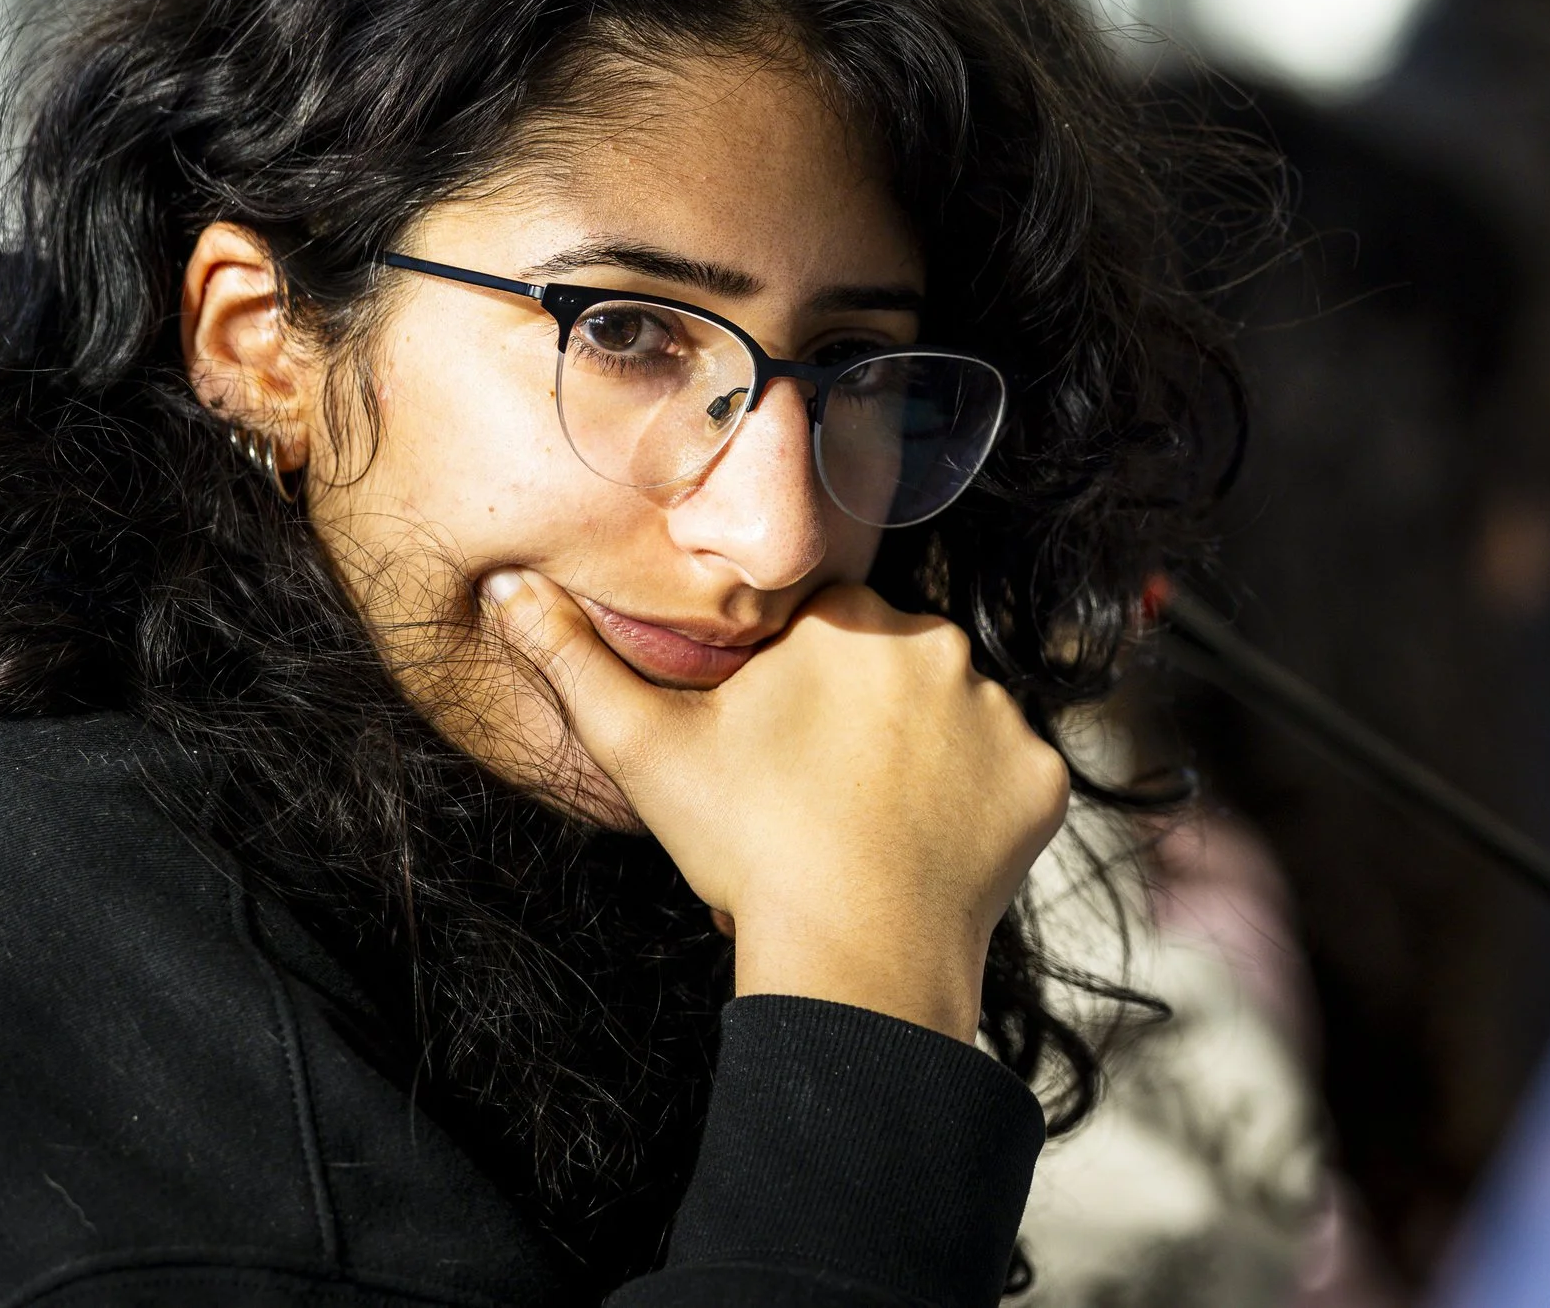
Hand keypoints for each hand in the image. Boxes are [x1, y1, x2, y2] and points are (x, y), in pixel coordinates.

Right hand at [478, 573, 1069, 1041]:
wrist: (854, 960)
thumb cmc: (749, 847)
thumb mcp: (645, 749)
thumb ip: (573, 660)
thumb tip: (505, 589)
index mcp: (852, 620)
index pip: (823, 625)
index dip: (794, 683)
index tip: (774, 742)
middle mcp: (942, 646)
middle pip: (893, 665)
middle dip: (861, 713)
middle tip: (817, 789)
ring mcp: (1003, 714)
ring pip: (952, 717)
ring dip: (921, 756)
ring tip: (868, 823)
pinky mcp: (1043, 780)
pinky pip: (1007, 776)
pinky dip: (975, 806)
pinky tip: (924, 845)